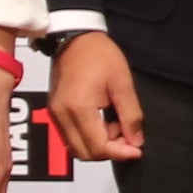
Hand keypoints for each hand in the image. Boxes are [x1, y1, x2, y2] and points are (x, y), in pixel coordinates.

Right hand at [51, 31, 141, 160]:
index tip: (136, 149)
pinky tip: (102, 121)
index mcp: (79, 107)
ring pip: (76, 148)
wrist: (75, 38)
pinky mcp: (55, 111)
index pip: (98, 147)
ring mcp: (55, 114)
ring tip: (115, 124)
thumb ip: (131, 116)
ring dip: (98, 145)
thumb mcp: (123, 83)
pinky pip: (70, 136)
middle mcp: (62, 115)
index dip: (120, 153)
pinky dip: (88, 137)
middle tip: (126, 134)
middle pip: (85, 153)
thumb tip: (135, 142)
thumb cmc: (99, 55)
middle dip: (109, 151)